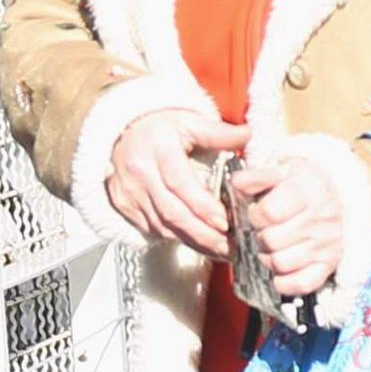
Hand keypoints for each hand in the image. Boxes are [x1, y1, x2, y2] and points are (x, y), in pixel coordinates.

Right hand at [102, 108, 239, 256]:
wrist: (123, 134)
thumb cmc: (160, 129)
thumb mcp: (189, 122)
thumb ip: (218, 133)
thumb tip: (247, 135)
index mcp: (158, 148)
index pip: (180, 183)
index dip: (202, 206)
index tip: (223, 221)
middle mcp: (140, 171)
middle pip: (172, 211)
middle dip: (202, 233)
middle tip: (227, 246)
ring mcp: (129, 191)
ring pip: (162, 225)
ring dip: (192, 241)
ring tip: (218, 249)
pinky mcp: (125, 205)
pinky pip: (153, 228)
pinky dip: (177, 238)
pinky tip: (197, 243)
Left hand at [227, 138, 350, 298]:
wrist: (333, 195)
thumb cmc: (300, 184)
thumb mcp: (280, 169)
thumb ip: (254, 176)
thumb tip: (237, 184)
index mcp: (308, 191)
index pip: (270, 212)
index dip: (255, 214)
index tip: (258, 211)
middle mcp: (321, 218)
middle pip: (271, 240)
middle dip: (260, 236)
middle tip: (264, 230)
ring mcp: (327, 244)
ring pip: (281, 264)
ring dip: (268, 258)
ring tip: (271, 246)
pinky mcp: (328, 265)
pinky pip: (301, 284)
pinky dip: (284, 282)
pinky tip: (280, 268)